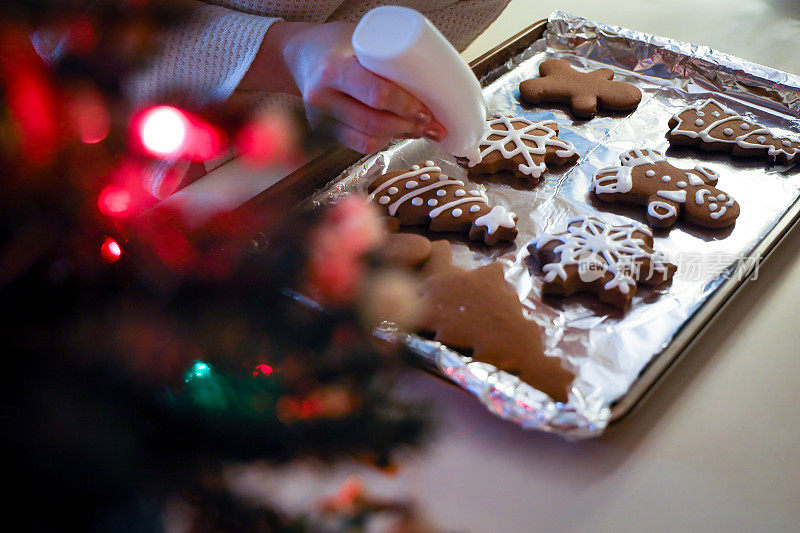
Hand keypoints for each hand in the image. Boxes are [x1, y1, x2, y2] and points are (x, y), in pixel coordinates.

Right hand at [240, 21, 445, 153]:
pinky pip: (358, 145)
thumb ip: (388, 58)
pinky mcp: (324, 131)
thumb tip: (436, 79)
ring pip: (368, 141)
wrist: (302, 55)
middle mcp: (322, 97)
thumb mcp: (361, 40)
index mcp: (333, 69)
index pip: (377, 95)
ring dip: (399, 138)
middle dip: (409, 127)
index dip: (407, 107)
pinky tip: (397, 134)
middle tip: (431, 125)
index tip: (428, 111)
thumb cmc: (336, 44)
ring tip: (419, 129)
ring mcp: (321, 118)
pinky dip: (382, 142)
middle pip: (374, 124)